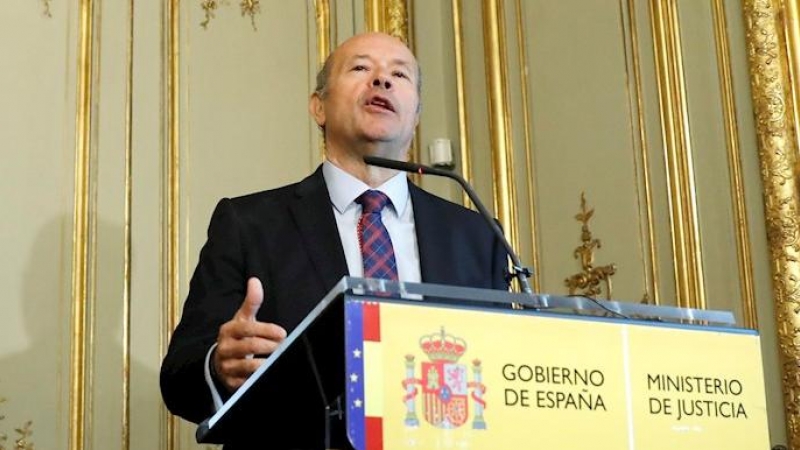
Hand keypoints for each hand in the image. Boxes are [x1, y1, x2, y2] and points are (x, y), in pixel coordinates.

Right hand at [213, 277, 286, 391]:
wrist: (220, 360)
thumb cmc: (237, 336)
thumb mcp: (243, 318)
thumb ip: (251, 302)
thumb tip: (255, 280)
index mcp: (228, 330)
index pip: (247, 328)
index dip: (266, 330)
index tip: (282, 333)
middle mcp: (225, 348)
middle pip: (250, 346)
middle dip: (270, 346)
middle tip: (283, 346)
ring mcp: (227, 366)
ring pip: (249, 366)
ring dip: (266, 363)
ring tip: (278, 358)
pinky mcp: (231, 382)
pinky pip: (247, 381)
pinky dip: (259, 377)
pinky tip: (268, 372)